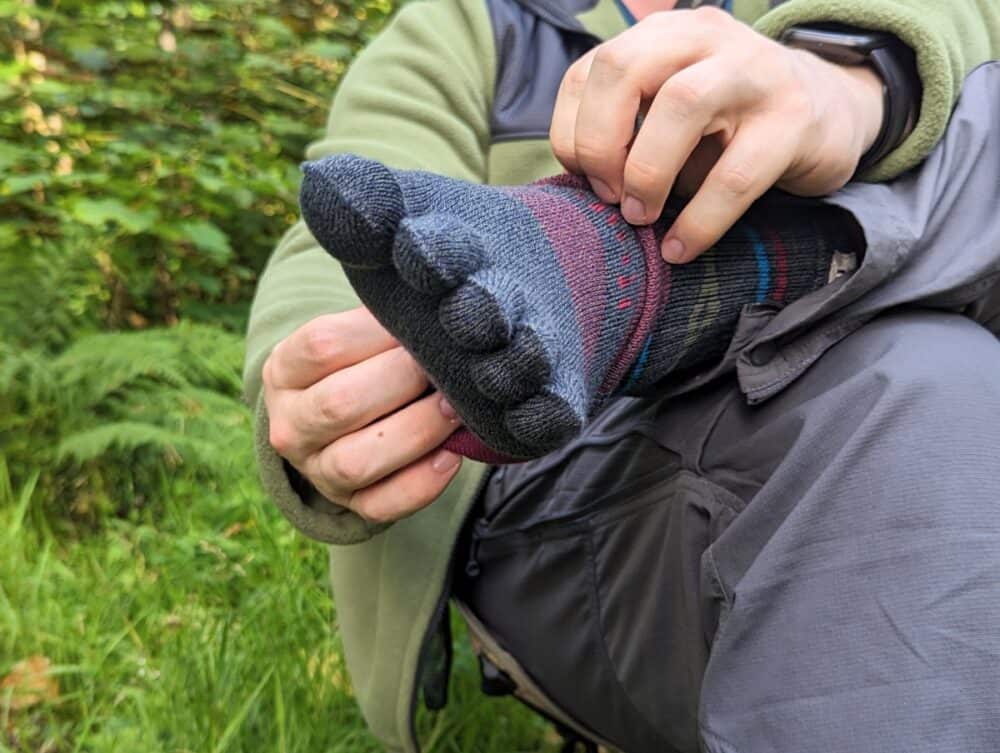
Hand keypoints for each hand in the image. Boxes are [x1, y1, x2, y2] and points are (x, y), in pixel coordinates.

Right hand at [262, 307, 462, 522]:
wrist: (340, 416)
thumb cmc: (360, 363)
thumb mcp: (354, 336)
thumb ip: (383, 325)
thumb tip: (433, 318)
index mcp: (285, 371)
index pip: (321, 346)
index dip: (376, 333)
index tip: (419, 325)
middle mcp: (290, 425)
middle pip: (338, 405)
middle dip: (402, 382)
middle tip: (444, 368)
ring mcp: (316, 471)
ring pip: (355, 461)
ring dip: (416, 432)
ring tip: (455, 409)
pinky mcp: (350, 504)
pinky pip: (382, 505)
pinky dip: (421, 484)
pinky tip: (452, 456)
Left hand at [550, 7, 884, 261]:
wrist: (831, 109)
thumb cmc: (731, 122)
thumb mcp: (671, 111)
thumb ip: (629, 129)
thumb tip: (587, 185)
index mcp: (664, 35)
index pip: (591, 68)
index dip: (572, 130)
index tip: (583, 178)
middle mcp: (706, 38)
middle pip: (623, 69)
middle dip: (598, 142)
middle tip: (609, 195)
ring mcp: (755, 72)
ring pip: (682, 103)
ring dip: (646, 171)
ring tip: (641, 216)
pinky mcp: (795, 119)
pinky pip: (735, 175)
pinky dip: (699, 220)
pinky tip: (680, 248)